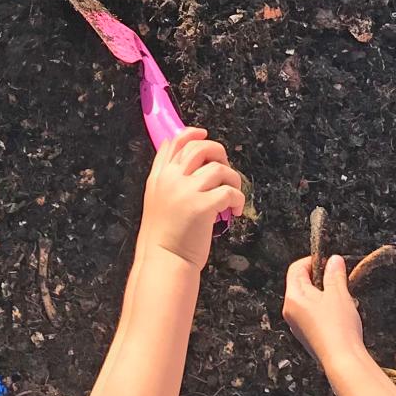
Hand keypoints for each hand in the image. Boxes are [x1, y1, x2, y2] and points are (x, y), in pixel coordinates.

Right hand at [140, 128, 244, 270]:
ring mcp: (186, 191)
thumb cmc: (163, 236)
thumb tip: (177, 156)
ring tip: (232, 194)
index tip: (204, 134)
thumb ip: (166, 178)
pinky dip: (238, 199)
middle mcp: (171, 179)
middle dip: (218, 153)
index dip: (192, 134)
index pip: (175, 143)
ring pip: (219, 168)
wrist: (163, 261)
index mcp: (159, 177)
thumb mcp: (156, 199)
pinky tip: (235, 211)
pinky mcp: (202, 206)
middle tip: (224, 170)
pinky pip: (230, 191)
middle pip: (199, 147)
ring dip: (233, 179)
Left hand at [282, 254, 371, 373]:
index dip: (312, 261)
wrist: (342, 360)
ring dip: (322, 293)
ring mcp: (297, 324)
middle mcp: (290, 311)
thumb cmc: (338, 328)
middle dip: (319, 277)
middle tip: (336, 277)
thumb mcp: (339, 294)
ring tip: (340, 295)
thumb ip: (335, 274)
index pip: (296, 269)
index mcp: (293, 297)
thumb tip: (334, 260)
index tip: (327, 260)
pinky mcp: (307, 335)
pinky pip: (311, 314)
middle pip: (300, 284)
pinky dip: (322, 308)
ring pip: (307, 300)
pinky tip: (338, 313)